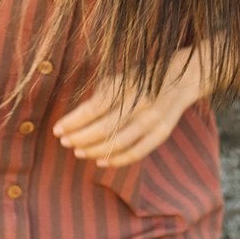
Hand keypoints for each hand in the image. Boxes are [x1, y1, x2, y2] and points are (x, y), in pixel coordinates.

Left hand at [53, 46, 203, 167]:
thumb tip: (75, 119)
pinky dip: (117, 159)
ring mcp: (153, 118)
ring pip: (118, 142)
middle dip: (79, 137)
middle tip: (64, 142)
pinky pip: (137, 152)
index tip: (57, 129)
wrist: (182, 77)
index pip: (93, 108)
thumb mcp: (120, 79)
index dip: (73, 121)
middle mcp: (140, 102)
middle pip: (103, 127)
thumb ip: (101, 96)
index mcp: (126, 85)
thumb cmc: (141, 80)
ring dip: (94, 149)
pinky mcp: (162, 131)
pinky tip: (100, 161)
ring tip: (77, 151)